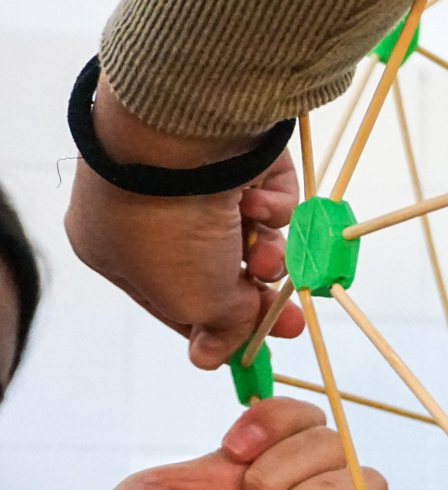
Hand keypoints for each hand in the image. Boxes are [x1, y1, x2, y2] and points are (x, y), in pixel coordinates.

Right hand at [65, 79, 301, 369]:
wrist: (183, 133)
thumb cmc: (169, 224)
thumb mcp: (194, 298)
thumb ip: (218, 328)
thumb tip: (214, 357)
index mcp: (115, 248)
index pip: (171, 301)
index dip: (216, 328)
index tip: (253, 350)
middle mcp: (148, 210)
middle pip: (216, 269)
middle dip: (256, 297)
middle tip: (289, 320)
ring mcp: (192, 178)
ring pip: (247, 236)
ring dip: (266, 254)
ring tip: (269, 254)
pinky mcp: (236, 153)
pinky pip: (264, 194)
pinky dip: (270, 207)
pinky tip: (256, 203)